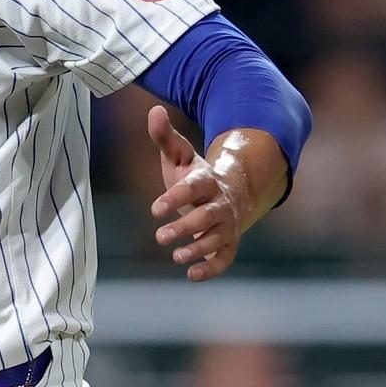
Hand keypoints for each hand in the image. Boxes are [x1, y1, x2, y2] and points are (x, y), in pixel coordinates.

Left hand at [147, 105, 247, 281]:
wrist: (232, 192)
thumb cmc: (196, 177)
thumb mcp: (180, 157)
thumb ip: (165, 137)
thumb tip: (153, 111)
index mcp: (207, 181)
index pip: (193, 188)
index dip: (175, 198)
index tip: (155, 209)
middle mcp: (220, 204)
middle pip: (206, 217)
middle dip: (185, 227)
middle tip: (160, 236)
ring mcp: (227, 226)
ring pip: (217, 239)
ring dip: (198, 249)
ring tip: (176, 257)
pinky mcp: (229, 244)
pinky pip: (225, 259)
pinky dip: (212, 269)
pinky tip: (191, 275)